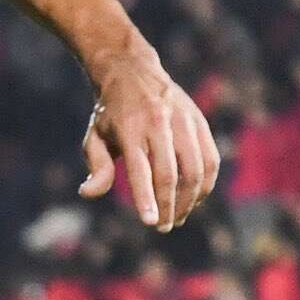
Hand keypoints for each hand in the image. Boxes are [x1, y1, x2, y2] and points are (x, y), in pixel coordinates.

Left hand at [79, 63, 220, 230]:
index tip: (151, 223)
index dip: (147, 198)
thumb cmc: (110, 114)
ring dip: (190, 200)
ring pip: (196, 169)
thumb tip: (88, 193)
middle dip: (170, 206)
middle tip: (163, 227)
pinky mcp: (199, 122)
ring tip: (178, 217)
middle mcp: (159, 124)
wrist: (134, 72)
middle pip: (171, 174)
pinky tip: (195, 199)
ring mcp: (183, 121)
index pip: (141, 170)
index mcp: (130, 129)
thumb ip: (96, 166)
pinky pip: (211, 159)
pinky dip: (206, 184)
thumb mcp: (95, 136)